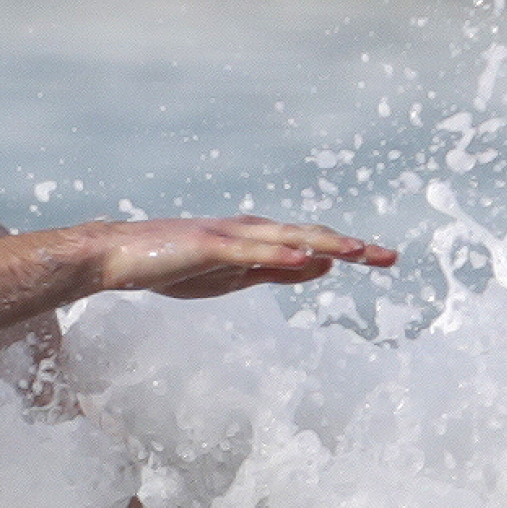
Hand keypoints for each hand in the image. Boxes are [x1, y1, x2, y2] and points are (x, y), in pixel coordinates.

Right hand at [98, 216, 396, 299]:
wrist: (117, 256)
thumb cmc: (170, 266)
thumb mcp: (233, 277)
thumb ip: (275, 271)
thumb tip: (319, 266)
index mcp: (256, 239)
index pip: (311, 242)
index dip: (348, 249)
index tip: (382, 258)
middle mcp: (248, 230)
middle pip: (309, 235)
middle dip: (350, 246)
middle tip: (390, 257)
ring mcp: (228, 235)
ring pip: (285, 237)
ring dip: (323, 242)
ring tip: (357, 251)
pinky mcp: (206, 245)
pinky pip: (248, 250)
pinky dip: (277, 253)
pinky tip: (303, 258)